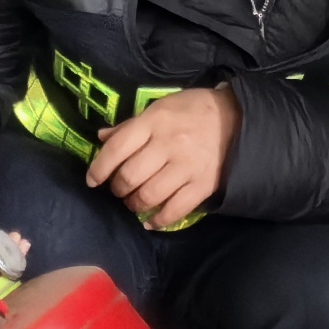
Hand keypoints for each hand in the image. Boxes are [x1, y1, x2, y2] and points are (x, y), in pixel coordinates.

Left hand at [84, 84, 237, 226]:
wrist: (236, 118)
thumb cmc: (192, 110)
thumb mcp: (160, 107)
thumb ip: (131, 126)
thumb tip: (102, 138)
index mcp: (154, 121)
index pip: (117, 148)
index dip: (99, 168)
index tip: (93, 180)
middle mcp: (169, 144)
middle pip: (130, 177)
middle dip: (118, 189)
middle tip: (119, 189)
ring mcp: (187, 167)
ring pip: (149, 196)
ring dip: (135, 204)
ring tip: (134, 202)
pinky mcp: (203, 185)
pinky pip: (175, 210)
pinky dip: (159, 221)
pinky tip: (151, 221)